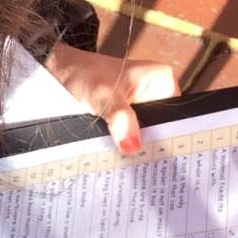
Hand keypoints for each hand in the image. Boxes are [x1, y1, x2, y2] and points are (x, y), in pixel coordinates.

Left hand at [45, 43, 180, 153]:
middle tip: (138, 164)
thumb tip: (132, 146)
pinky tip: (119, 157)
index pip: (176, 117)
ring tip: (127, 164)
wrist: (61, 73)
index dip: (167, 138)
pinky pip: (132, 135)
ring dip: (134, 146)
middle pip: (161, 128)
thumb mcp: (103, 94)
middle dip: (149, 145)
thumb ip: (120, 118)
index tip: (157, 159)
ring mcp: (144, 106)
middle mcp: (158, 93)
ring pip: (145, 134)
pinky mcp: (129, 116)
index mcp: (163, 81)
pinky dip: (124, 144)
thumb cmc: (84, 73)